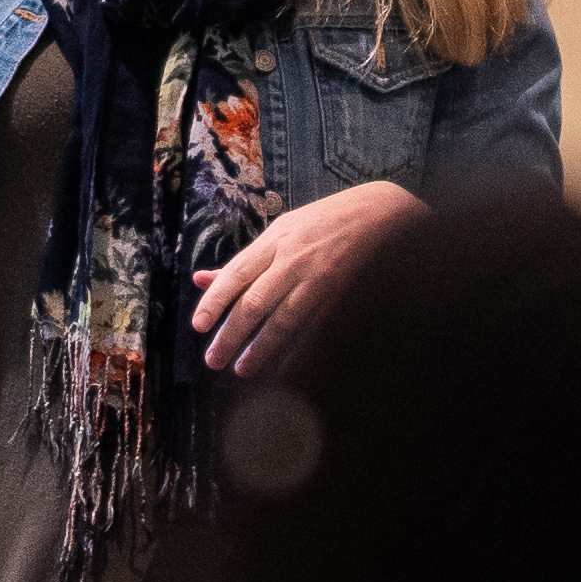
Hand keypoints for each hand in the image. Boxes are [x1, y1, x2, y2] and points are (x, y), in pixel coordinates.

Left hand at [192, 179, 421, 376]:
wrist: (381, 212)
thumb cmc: (324, 222)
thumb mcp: (281, 231)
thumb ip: (243, 261)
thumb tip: (199, 279)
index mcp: (275, 239)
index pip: (236, 273)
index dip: (215, 301)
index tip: (199, 327)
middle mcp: (294, 257)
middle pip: (255, 301)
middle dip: (231, 333)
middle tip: (213, 360)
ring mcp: (320, 277)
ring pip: (283, 319)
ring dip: (260, 347)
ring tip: (241, 368)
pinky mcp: (342, 293)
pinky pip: (312, 326)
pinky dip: (295, 348)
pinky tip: (281, 364)